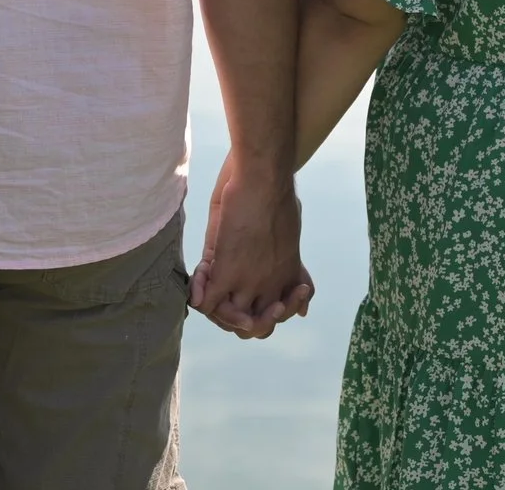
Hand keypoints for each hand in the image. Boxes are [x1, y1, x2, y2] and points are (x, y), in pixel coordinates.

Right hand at [188, 159, 311, 339]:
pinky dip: (199, 297)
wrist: (265, 176)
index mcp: (289, 275)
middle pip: (259, 328)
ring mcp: (250, 282)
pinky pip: (207, 304)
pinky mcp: (227, 271)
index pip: (286, 314)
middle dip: (246, 320)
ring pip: (232, 322)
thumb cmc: (278, 196)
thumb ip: (295, 270)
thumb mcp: (291, 237)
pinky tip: (199, 285)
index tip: (266, 295)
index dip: (271, 311)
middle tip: (234, 299)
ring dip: (221, 313)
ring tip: (213, 292)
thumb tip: (305, 301)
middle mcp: (272, 286)